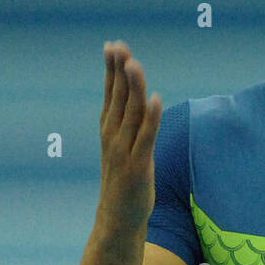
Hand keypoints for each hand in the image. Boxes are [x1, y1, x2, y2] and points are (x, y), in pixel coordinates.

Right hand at [97, 40, 162, 231]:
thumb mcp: (121, 148)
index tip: (112, 45)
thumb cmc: (123, 181)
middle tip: (120, 47)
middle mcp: (113, 136)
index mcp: (108, 129)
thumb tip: (132, 99)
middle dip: (119, 71)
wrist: (118, 218)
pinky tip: (156, 99)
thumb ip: (126, 123)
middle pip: (119, 98)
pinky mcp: (138, 166)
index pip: (110, 93)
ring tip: (134, 64)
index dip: (111, 69)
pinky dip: (152, 118)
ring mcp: (124, 151)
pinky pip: (146, 137)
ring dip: (134, 88)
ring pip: (131, 113)